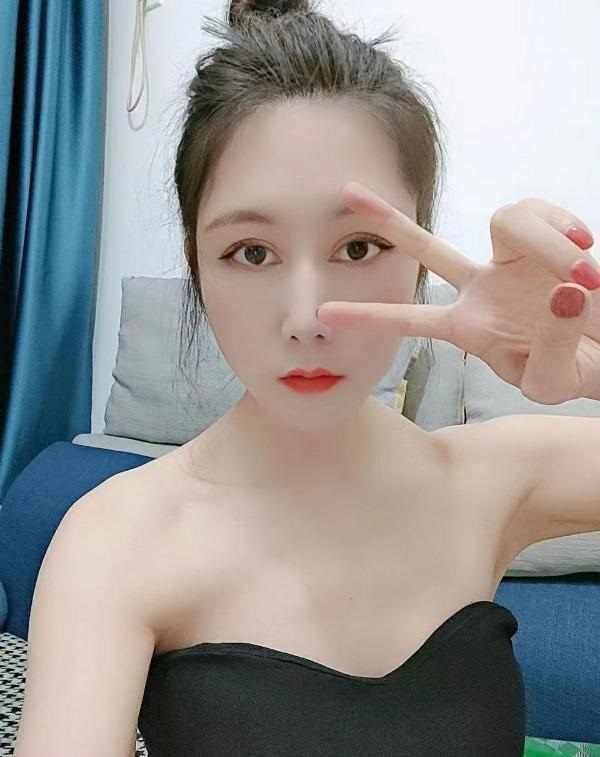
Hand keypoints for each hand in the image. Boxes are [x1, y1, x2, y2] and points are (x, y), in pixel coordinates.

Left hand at [316, 182, 599, 404]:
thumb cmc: (578, 372)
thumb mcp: (553, 383)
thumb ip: (551, 351)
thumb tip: (561, 295)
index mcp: (469, 328)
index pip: (410, 321)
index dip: (369, 317)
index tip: (324, 315)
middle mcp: (480, 289)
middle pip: (425, 247)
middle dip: (387, 221)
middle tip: (345, 191)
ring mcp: (508, 262)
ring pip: (505, 221)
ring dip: (548, 243)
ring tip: (582, 274)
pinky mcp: (544, 239)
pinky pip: (540, 213)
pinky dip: (563, 224)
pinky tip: (583, 246)